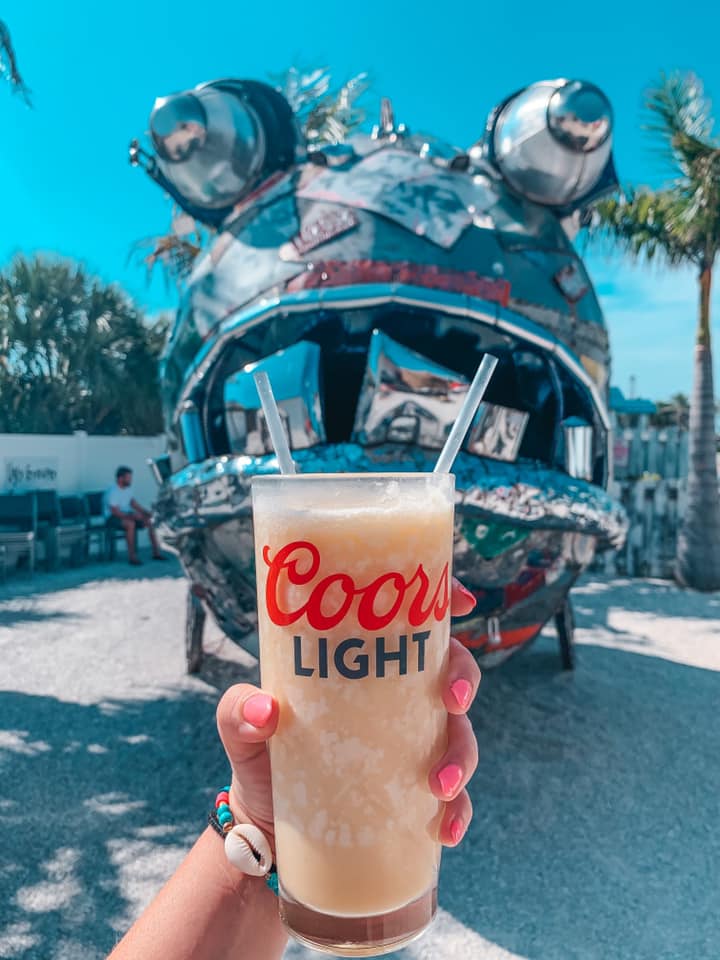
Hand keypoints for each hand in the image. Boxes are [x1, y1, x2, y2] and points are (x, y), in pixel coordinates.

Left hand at [216, 578, 479, 850]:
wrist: (264, 825)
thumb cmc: (260, 754)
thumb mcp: (241, 728)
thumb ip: (239, 712)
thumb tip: (265, 711)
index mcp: (366, 666)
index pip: (414, 622)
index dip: (446, 601)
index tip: (463, 601)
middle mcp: (397, 699)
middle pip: (452, 671)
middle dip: (464, 679)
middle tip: (453, 700)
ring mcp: (413, 745)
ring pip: (460, 735)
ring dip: (461, 755)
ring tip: (439, 784)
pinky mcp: (415, 793)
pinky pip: (453, 798)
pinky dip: (458, 811)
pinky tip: (446, 828)